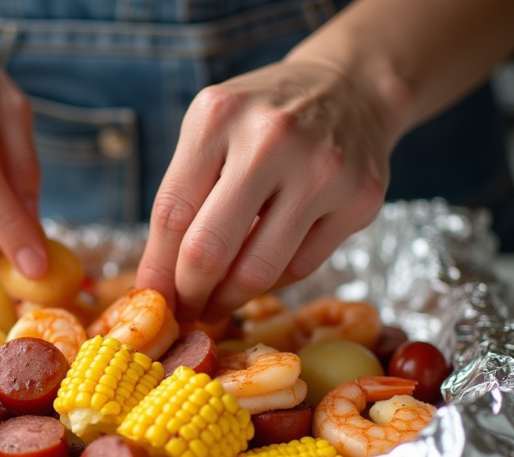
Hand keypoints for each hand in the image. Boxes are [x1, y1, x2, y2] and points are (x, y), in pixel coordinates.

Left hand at [136, 59, 393, 322]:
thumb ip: (185, 195)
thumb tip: (160, 283)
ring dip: (229, 299)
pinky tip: (262, 270)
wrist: (350, 87)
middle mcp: (270, 138)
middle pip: (208, 250)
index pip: (171, 214)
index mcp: (218, 116)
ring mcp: (321, 169)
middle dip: (188, 294)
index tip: (152, 299)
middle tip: (184, 311)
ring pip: (258, 270)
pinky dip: (273, 280)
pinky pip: (301, 267)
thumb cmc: (263, 120)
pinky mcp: (360, 198)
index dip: (156, 270)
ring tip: (217, 303)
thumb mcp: (213, 132)